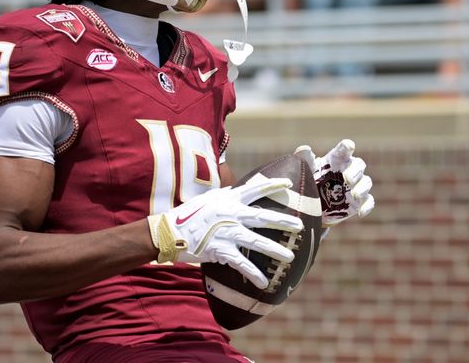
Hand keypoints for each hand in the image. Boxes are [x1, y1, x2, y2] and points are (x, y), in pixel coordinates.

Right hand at [147, 175, 302, 288]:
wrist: (169, 231)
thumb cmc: (189, 214)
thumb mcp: (207, 198)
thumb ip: (224, 194)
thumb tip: (235, 188)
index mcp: (229, 199)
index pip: (255, 190)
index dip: (273, 186)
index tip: (289, 186)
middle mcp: (230, 214)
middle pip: (261, 217)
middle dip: (282, 221)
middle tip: (299, 226)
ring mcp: (226, 232)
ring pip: (256, 241)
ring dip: (274, 250)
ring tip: (290, 257)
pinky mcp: (220, 250)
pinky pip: (241, 263)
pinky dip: (253, 273)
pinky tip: (264, 282)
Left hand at [294, 139, 374, 226]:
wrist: (314, 204)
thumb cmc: (312, 180)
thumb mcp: (307, 170)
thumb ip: (306, 160)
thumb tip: (305, 148)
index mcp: (337, 159)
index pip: (344, 150)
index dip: (347, 147)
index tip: (349, 146)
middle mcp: (350, 170)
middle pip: (359, 165)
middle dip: (356, 171)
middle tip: (347, 179)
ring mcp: (356, 186)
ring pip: (366, 182)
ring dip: (362, 188)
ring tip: (354, 195)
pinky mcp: (359, 202)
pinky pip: (368, 202)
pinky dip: (367, 206)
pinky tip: (361, 212)